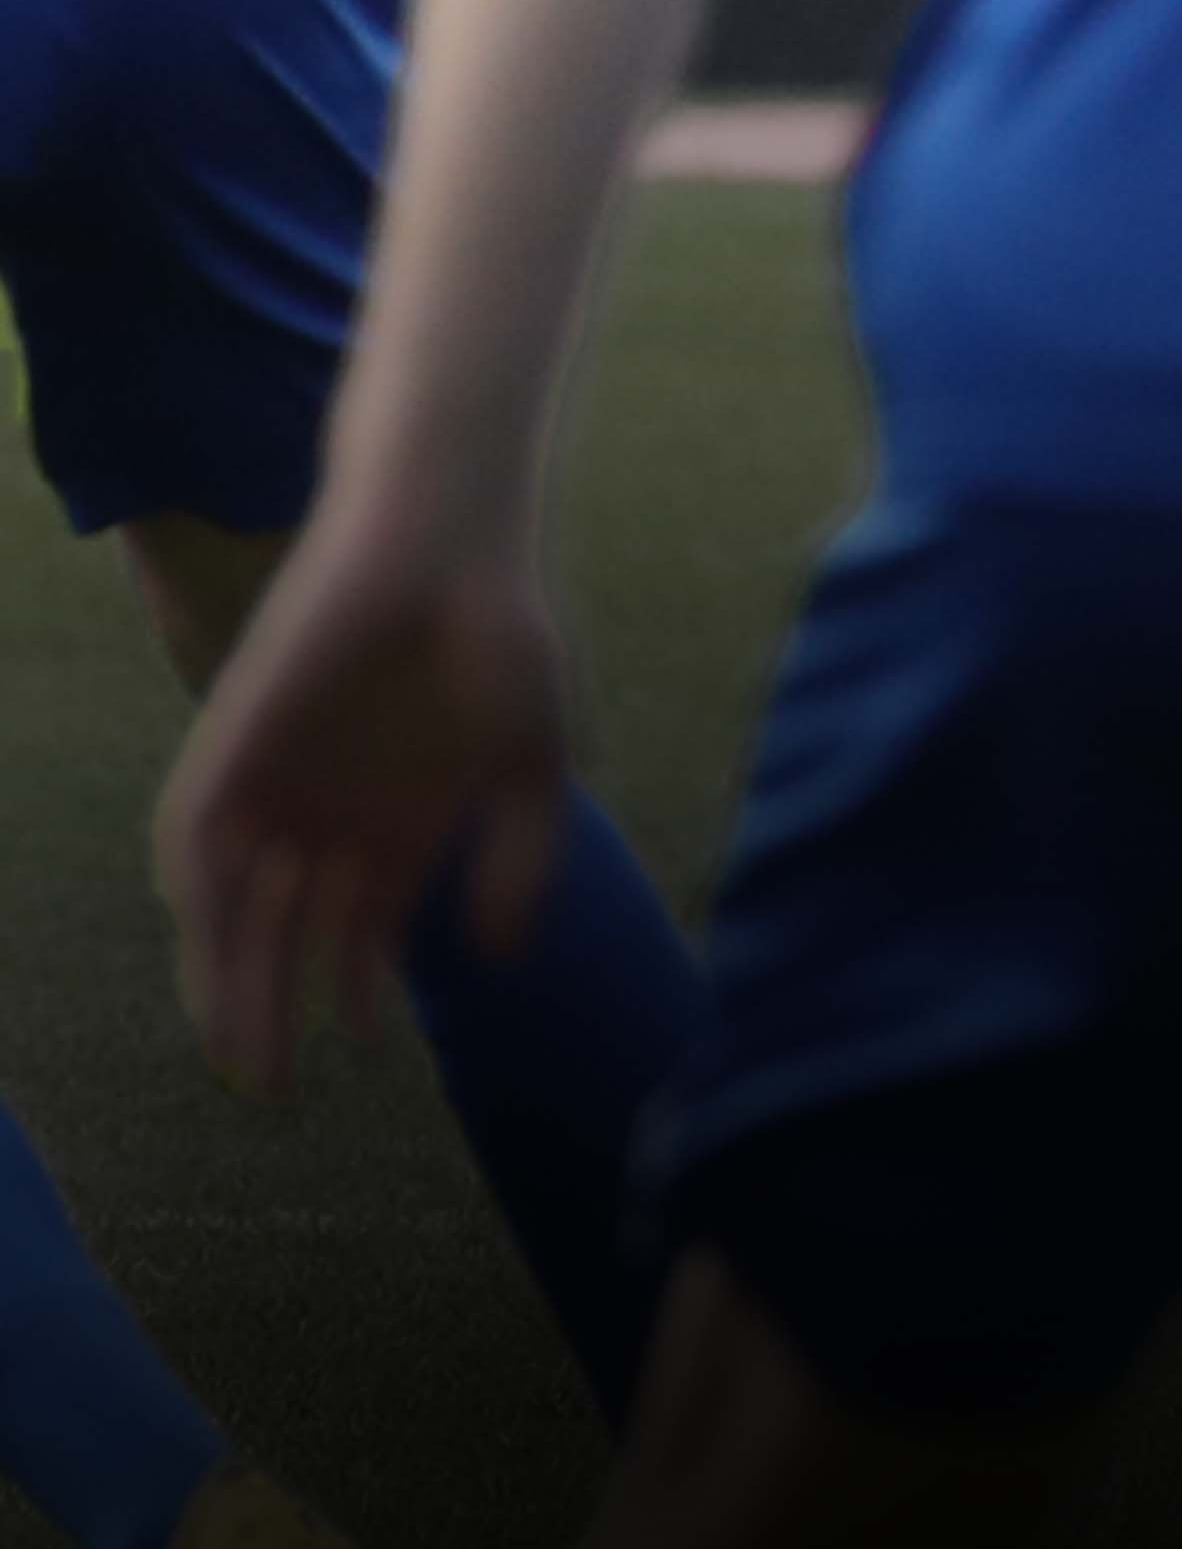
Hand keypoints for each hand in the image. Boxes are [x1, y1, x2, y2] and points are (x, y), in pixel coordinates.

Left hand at [159, 509, 580, 1099]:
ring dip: (229, 979)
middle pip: (285, 931)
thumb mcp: (533, 766)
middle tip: (273, 1093)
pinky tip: (213, 946)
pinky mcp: (234, 743)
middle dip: (274, 1011)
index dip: (355, 991)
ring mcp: (278, 779)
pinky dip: (200, 900)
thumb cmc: (503, 636)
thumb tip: (502, 960)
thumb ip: (521, 860)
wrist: (450, 538)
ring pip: (235, 904)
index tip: (369, 1050)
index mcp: (399, 818)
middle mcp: (329, 809)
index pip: (357, 927)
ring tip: (239, 1053)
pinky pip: (197, 840)